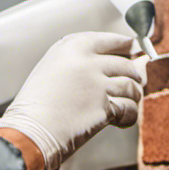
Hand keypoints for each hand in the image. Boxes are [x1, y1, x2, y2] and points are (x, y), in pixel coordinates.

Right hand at [0, 32, 143, 169]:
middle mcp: (85, 61)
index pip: (111, 40)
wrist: (30, 129)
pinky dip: (128, 116)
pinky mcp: (105, 106)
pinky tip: (118, 121)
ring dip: (132, 97)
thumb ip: (88, 62)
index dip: (125, 47)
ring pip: (132, 86)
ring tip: (121, 106)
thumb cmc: (38, 103)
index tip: (132, 51)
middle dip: (132, 77)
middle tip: (129, 87)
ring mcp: (97, 83)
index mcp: (70, 47)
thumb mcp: (53, 70)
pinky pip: (130, 108)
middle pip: (126, 64)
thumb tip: (139, 63)